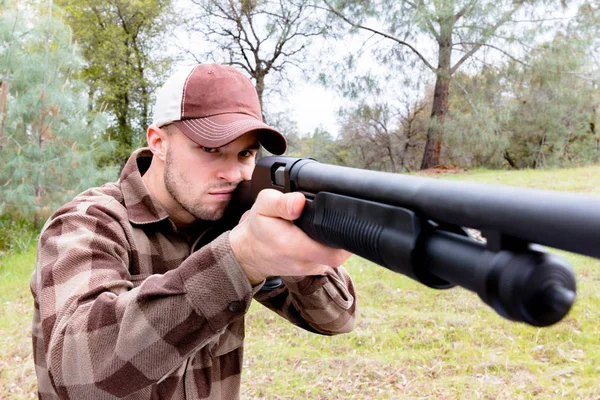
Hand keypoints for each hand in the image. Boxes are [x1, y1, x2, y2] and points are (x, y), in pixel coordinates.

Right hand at [229, 189, 351, 284]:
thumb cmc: (258, 228)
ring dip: (334, 239)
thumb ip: (281, 202)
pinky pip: (328, 257)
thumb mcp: (263, 207)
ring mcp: (311, 269)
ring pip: (336, 254)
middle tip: (335, 216)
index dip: (346, 235)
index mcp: (294, 247)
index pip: (335, 251)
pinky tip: (318, 234)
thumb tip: (299, 201)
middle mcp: (305, 262)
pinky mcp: (313, 269)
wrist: (249, 253)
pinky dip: (328, 245)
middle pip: (341, 252)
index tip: (343, 219)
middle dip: (343, 234)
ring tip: (323, 224)